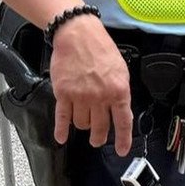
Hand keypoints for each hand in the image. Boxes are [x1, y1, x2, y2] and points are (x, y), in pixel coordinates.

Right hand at [49, 16, 132, 154]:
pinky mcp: (63, 93)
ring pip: (82, 123)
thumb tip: (120, 109)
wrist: (78, 35)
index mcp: (119, 91)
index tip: (121, 150)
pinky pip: (62, 118)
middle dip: (99, 137)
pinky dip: (61, 130)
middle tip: (98, 140)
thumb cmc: (100, 49)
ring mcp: (81, 96)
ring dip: (83, 125)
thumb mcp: (121, 70)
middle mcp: (100, 96)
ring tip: (83, 121)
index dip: (123, 139)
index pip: (123, 122)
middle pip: (100, 127)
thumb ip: (120, 91)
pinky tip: (61, 137)